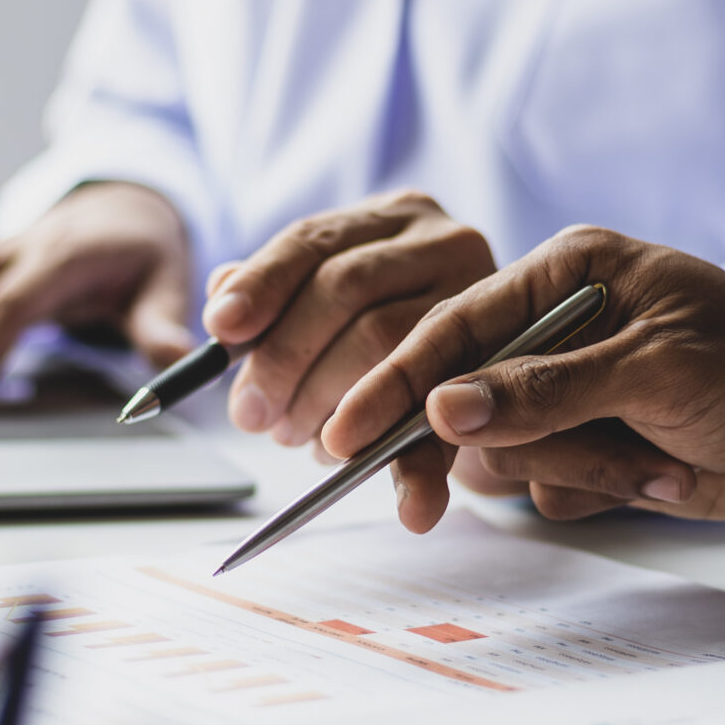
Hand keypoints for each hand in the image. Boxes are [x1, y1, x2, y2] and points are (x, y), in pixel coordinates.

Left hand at [201, 191, 493, 448]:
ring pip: (384, 345)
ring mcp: (484, 305)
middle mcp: (447, 244)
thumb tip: (222, 299)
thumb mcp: (334, 300)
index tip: (221, 330)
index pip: (314, 240)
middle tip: (253, 413)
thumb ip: (280, 294)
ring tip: (296, 436)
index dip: (261, 283)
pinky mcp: (502, 374)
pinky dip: (419, 473)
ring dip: (326, 403)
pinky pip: (447, 423)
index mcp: (396, 217)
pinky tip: (406, 506)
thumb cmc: (388, 333)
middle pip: (344, 287)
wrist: (491, 380)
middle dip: (284, 356)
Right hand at [320, 226, 724, 532]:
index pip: (456, 326)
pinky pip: (549, 487)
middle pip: (467, 397)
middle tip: (425, 503)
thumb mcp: (659, 373)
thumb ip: (546, 392)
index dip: (394, 381)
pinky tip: (664, 477)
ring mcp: (577, 391)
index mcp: (570, 273)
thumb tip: (444, 410)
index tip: (342, 432)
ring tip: (654, 466)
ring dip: (576, 472)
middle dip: (485, 449)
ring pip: (510, 453)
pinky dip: (601, 492)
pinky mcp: (597, 445)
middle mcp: (562, 327)